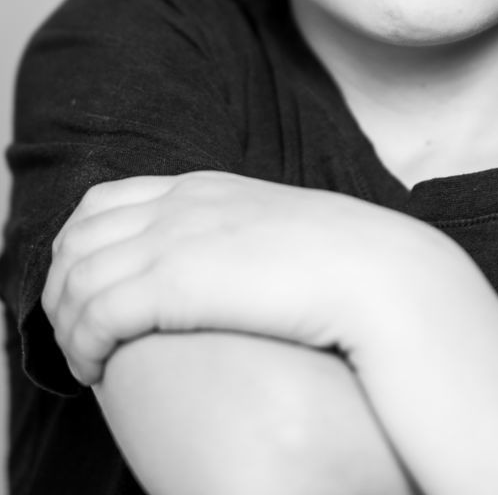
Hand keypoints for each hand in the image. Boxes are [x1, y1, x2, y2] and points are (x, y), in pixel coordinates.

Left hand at [42, 171, 429, 385]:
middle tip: (76, 335)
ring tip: (85, 362)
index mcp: (204, 186)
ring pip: (74, 278)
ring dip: (65, 325)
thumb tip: (223, 270)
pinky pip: (92, 313)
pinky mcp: (172, 282)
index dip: (78, 249)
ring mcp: (174, 237)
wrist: (378, 275)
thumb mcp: (275, 232)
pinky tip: (96, 370)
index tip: (87, 294)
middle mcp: (180, 203)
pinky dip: (79, 346)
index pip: (103, 201)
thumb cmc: (342, 266)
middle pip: (77, 235)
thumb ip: (236, 236)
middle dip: (60, 288)